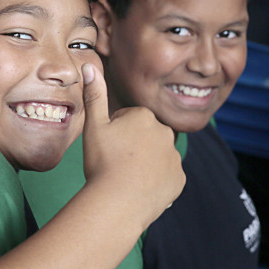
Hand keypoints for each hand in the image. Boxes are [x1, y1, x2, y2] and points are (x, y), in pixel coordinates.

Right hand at [80, 63, 183, 226]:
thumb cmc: (102, 162)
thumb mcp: (93, 125)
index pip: (129, 120)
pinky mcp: (179, 179)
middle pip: (146, 137)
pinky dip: (156, 182)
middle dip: (133, 146)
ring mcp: (174, 157)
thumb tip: (89, 65)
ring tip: (127, 178)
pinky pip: (167, 177)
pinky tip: (140, 189)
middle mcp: (166, 132)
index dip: (115, 134)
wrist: (117, 202)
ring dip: (145, 164)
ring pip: (157, 157)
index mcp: (145, 116)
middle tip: (116, 163)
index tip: (108, 148)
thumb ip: (94, 95)